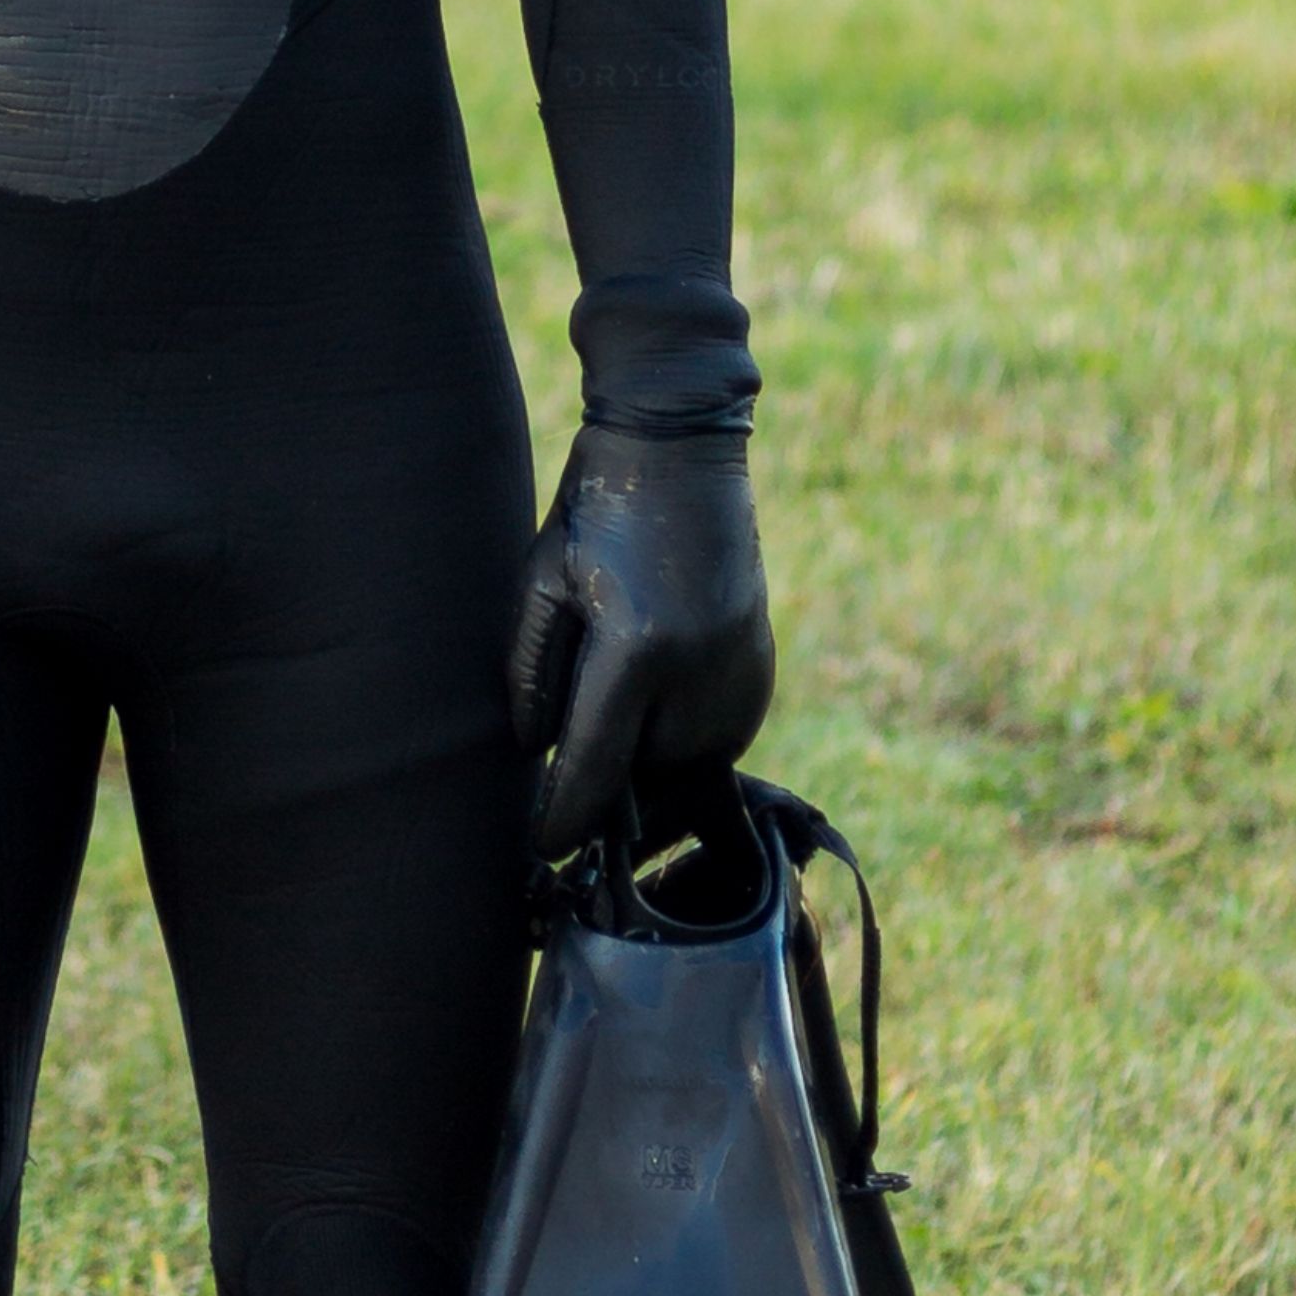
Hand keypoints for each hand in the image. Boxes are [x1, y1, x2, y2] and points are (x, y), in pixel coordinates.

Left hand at [508, 425, 774, 867]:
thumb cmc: (597, 506)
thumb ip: (534, 673)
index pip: (596, 767)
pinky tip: (661, 710)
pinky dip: (689, 740)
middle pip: (647, 776)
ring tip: (620, 736)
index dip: (565, 817)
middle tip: (569, 785)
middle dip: (609, 788)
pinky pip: (725, 735)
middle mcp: (699, 672)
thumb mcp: (542, 581)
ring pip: (692, 765)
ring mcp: (741, 668)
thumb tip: (535, 750)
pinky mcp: (761, 660)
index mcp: (637, 651)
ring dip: (653, 769)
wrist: (681, 445)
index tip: (544, 849)